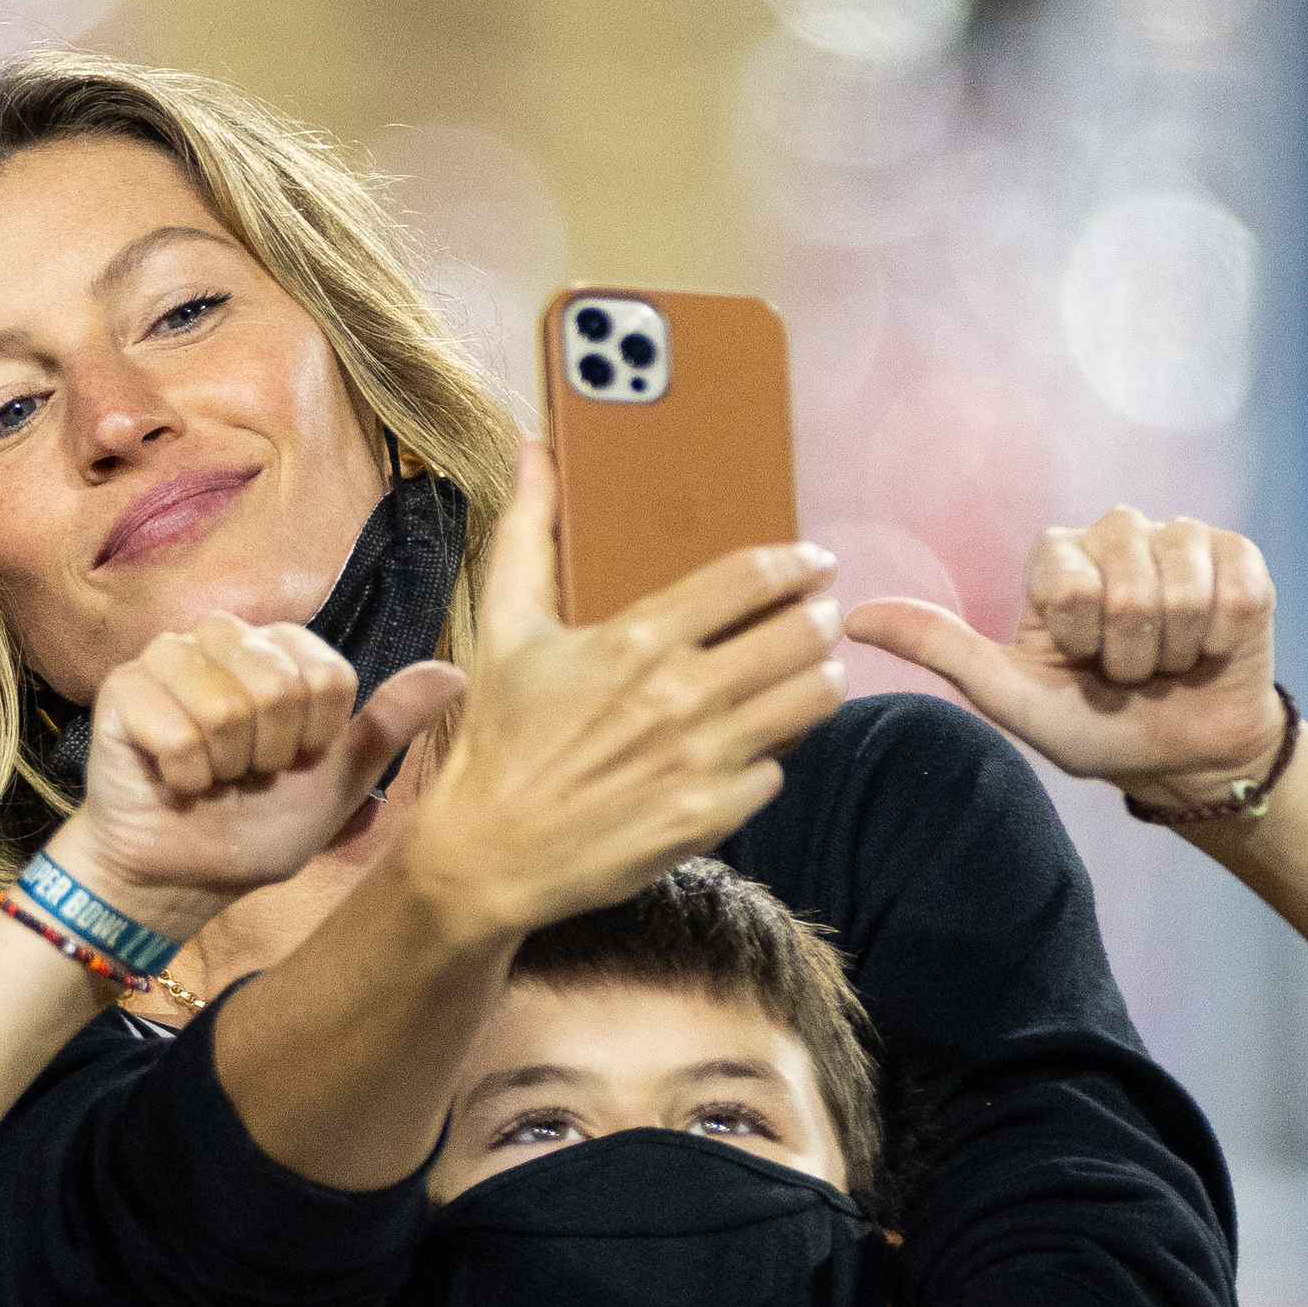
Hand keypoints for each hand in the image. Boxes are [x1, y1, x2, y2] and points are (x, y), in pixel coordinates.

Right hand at [51, 618, 463, 934]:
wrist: (182, 878)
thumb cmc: (257, 827)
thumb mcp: (338, 782)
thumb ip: (389, 724)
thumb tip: (456, 673)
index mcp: (282, 651)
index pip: (328, 676)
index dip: (316, 738)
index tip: (291, 763)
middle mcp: (225, 638)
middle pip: (280, 685)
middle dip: (269, 753)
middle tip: (245, 774)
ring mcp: (169, 656)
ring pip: (227, 703)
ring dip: (225, 765)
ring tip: (211, 775)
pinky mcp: (124, 688)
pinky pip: (175, 727)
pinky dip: (184, 774)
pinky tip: (174, 780)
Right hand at [396, 444, 845, 944]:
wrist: (487, 853)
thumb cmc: (498, 738)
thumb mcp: (504, 626)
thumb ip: (527, 532)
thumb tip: (534, 452)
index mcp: (636, 637)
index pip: (751, 578)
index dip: (798, 564)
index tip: (814, 564)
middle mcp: (679, 694)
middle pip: (802, 634)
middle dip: (820, 620)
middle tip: (816, 620)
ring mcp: (701, 757)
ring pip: (811, 700)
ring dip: (819, 682)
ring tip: (806, 677)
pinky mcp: (711, 815)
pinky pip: (778, 770)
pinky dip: (771, 756)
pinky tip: (752, 747)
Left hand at [844, 505, 1284, 809]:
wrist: (1183, 757)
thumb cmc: (1093, 726)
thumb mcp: (1010, 697)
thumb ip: (939, 648)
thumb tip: (849, 617)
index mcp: (1054, 559)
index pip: (1067, 584)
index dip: (1081, 640)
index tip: (1080, 663)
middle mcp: (1114, 534)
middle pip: (1128, 588)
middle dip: (1130, 653)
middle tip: (1126, 672)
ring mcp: (1180, 539)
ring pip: (1181, 587)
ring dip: (1176, 651)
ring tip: (1166, 664)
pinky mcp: (1239, 559)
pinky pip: (1235, 590)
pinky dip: (1220, 639)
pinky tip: (1208, 649)